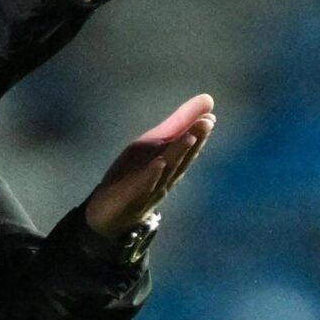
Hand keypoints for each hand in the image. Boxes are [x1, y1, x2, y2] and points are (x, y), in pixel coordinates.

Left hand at [83, 93, 215, 234]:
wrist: (108, 214)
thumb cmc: (133, 177)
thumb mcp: (152, 146)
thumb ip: (176, 126)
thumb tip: (204, 105)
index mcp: (170, 163)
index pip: (187, 147)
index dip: (198, 132)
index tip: (210, 116)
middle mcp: (165, 177)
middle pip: (182, 158)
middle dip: (195, 140)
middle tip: (207, 122)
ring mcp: (150, 189)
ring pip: (168, 170)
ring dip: (179, 153)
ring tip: (190, 136)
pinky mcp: (131, 198)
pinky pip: (144, 185)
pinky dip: (152, 175)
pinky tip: (159, 163)